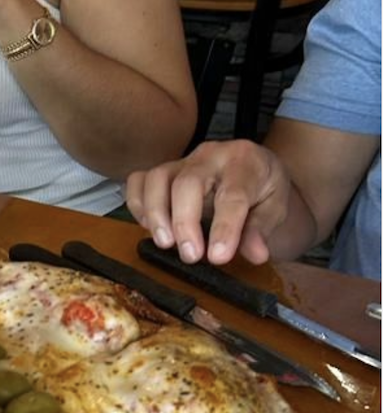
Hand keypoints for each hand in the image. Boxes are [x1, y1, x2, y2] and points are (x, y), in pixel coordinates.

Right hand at [125, 139, 293, 265]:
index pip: (232, 195)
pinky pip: (139, 180)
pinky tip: (149, 228)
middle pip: (187, 183)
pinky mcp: (163, 170)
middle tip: (190, 255)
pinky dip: (138, 205)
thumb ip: (262, 229)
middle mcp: (210, 156)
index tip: (218, 257)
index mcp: (245, 162)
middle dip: (184, 222)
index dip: (224, 228)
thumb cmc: (262, 188)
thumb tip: (256, 254)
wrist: (252, 167)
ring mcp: (182, 161)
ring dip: (155, 214)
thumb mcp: (275, 207)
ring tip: (165, 243)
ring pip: (157, 178)